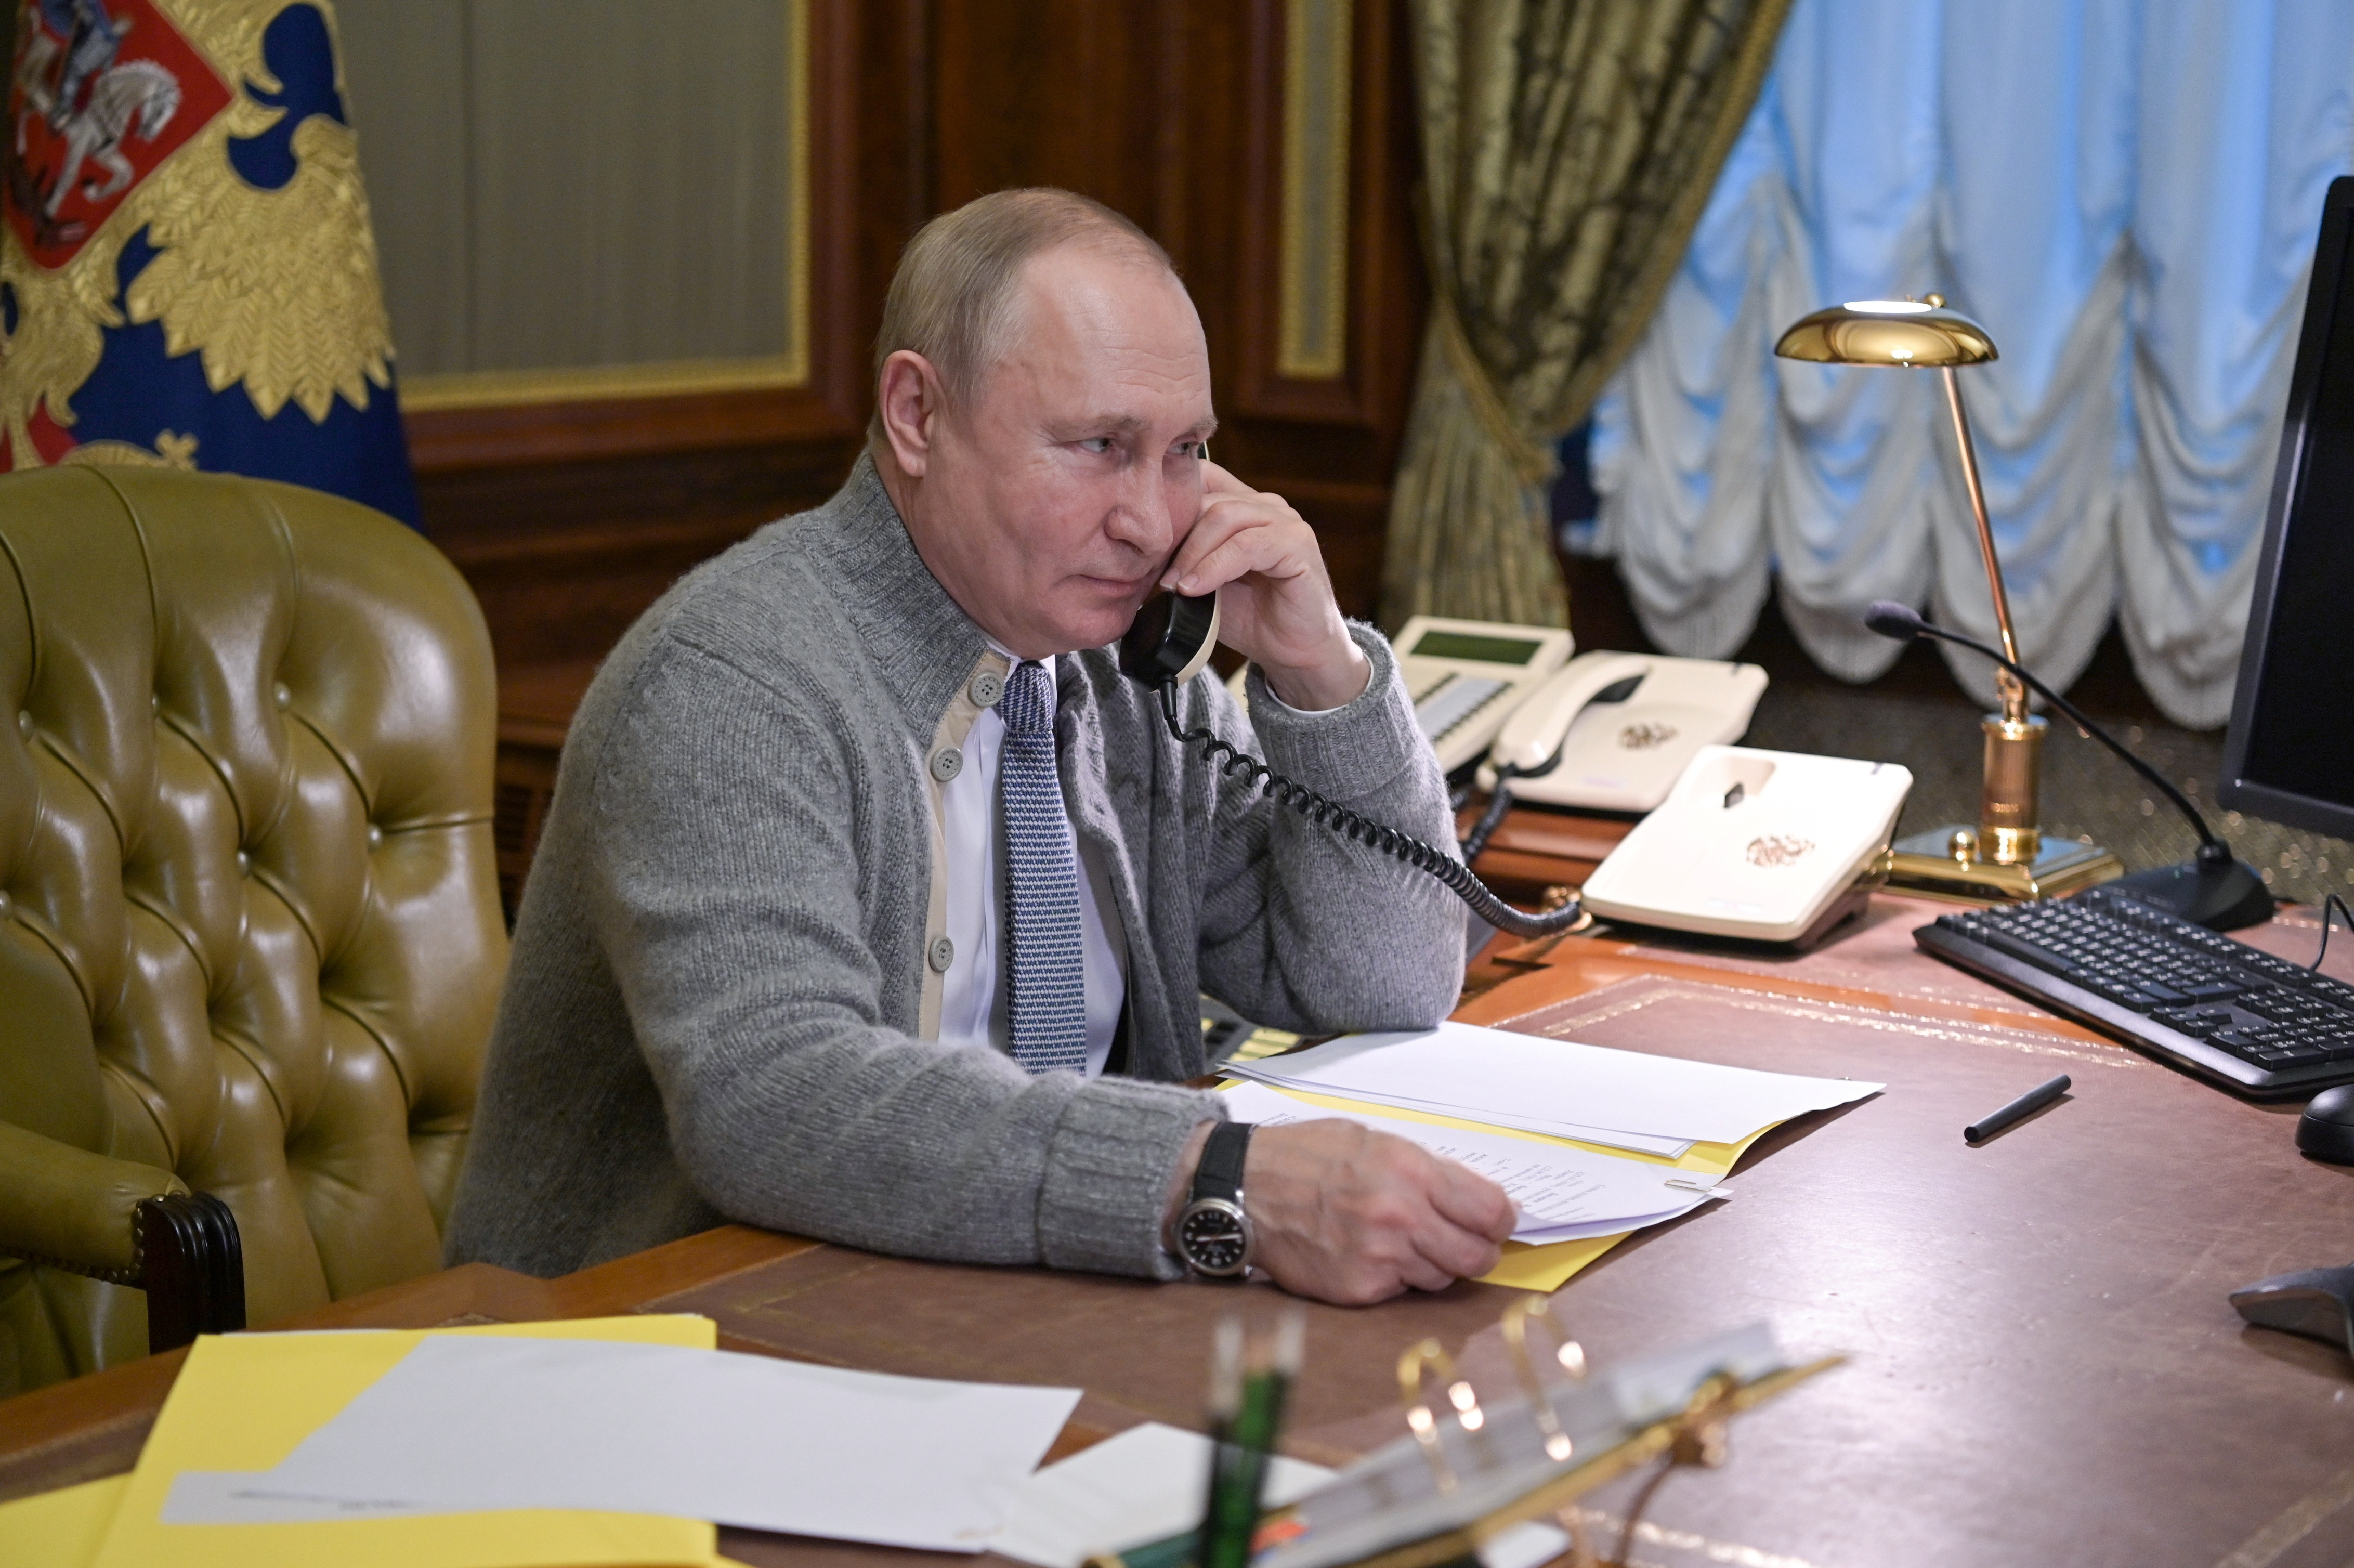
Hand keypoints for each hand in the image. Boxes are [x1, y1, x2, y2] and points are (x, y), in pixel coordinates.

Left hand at [1161, 461, 1368, 710]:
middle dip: (1172, 535)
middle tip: (1151, 573)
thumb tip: (1131, 555)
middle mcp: (1265, 505)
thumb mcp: (1203, 582)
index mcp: (1242, 506)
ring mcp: (1285, 521)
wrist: (1293, 652)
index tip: (1140, 542)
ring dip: (1191, 553)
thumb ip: (1180, 559)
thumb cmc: (1251, 616)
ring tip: (1174, 585)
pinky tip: (1197, 588)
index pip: (1200, 477)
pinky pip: (1246, 546)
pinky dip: (1215, 567)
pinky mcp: (1297, 544)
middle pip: (1206, 498)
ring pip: (1224, 516)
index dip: (1166, 501)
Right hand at [1167, 1119, 1516, 1303]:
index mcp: (1411, 1171)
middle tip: (1466, 1244)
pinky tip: (1370, 1256)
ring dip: (1433, 1265)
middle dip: (1478, 1252)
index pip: (1491, 1210)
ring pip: (1440, 1278)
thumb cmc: (1307, 1157)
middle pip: (1476, 1256)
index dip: (1501, 1220)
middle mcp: (1400, 1216)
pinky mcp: (1359, 1290)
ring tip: (1402, 1242)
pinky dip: (1395, 1279)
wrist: (1244, 1188)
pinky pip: (1401, 1292)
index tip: (1496, 1222)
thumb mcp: (1374, 1141)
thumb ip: (1428, 1171)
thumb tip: (1478, 1199)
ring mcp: (1379, 1258)